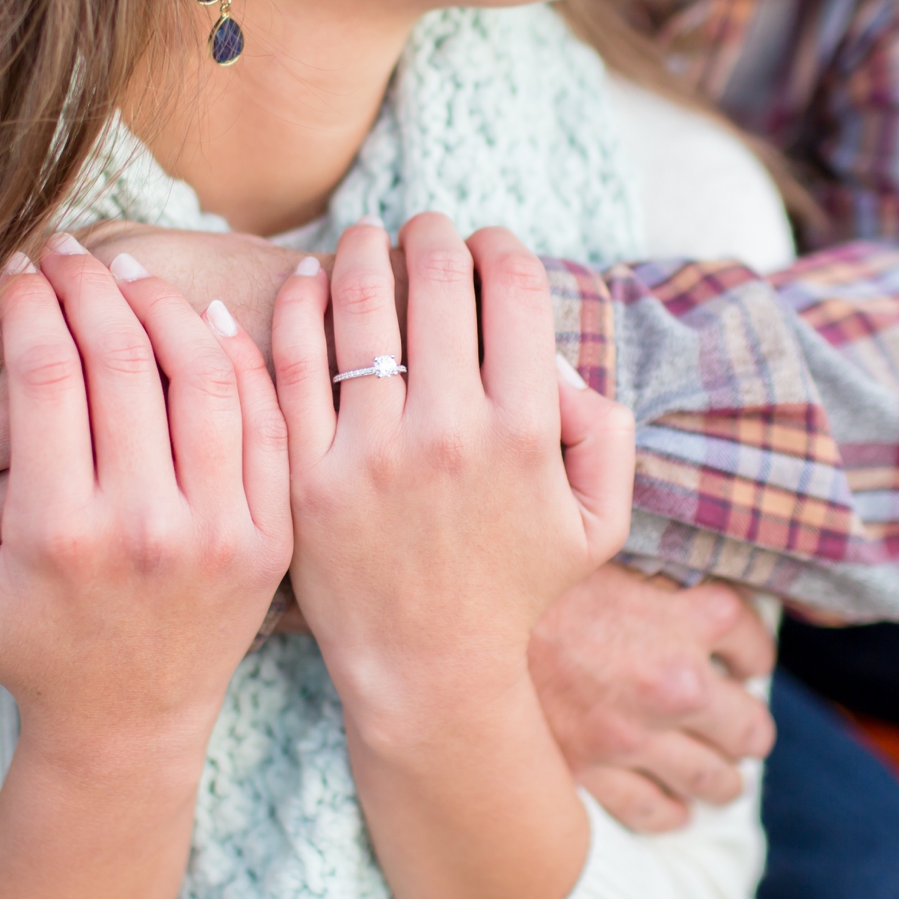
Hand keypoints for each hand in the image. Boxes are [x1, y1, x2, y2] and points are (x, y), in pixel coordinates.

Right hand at [0, 236, 291, 752]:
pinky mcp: (271, 535)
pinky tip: (202, 318)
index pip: (48, 375)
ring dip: (163, 305)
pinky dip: (237, 356)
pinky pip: (262, 419)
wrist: (131, 725)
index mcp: (59, 534)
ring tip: (128, 276)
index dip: (29, 305)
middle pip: (125, 359)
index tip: (16, 272)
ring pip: (204, 373)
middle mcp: (146, 527)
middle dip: (90, 286)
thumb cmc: (27, 651)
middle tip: (68, 253)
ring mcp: (220, 530)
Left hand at [268, 213, 634, 898]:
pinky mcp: (306, 475)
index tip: (487, 243)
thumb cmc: (513, 593)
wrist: (428, 671)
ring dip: (365, 251)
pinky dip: (298, 305)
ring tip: (366, 239)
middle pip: (436, 280)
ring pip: (360, 306)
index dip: (500, 247)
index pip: (513, 290)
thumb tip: (561, 360)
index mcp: (523, 432)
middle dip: (432, 234)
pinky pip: (293, 362)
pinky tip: (307, 282)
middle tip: (423, 228)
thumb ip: (605, 435)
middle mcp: (448, 432)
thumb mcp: (596, 525)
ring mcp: (370, 453)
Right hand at [531, 565, 777, 831]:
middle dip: (747, 725)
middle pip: (750, 726)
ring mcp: (636, 736)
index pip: (754, 645)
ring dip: (723, 776)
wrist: (460, 615)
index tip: (742, 659)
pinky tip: (674, 804)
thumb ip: (657, 576)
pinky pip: (655, 810)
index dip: (751, 653)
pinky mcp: (593, 771)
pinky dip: (672, 810)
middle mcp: (676, 684)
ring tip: (719, 773)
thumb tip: (686, 585)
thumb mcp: (608, 555)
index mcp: (689, 619)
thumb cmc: (534, 577)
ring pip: (714, 779)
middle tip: (738, 724)